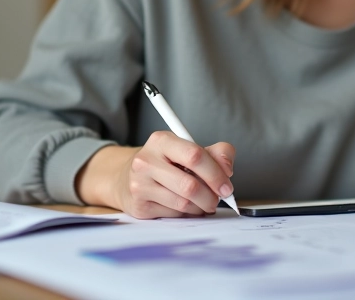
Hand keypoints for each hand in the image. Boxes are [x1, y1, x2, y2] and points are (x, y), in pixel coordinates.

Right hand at [76, 131, 235, 218]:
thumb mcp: (188, 150)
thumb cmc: (166, 164)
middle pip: (190, 185)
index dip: (216, 174)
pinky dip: (187, 214)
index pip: (195, 156)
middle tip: (218, 199)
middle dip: (211, 196)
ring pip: (183, 203)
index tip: (227, 186)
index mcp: (161, 141)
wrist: (127, 178)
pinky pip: (173, 214)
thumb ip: (216, 153)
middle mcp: (146, 161)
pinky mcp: (138, 206)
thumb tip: (228, 169)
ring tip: (203, 202)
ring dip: (200, 207)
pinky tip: (185, 206)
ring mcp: (139, 184)